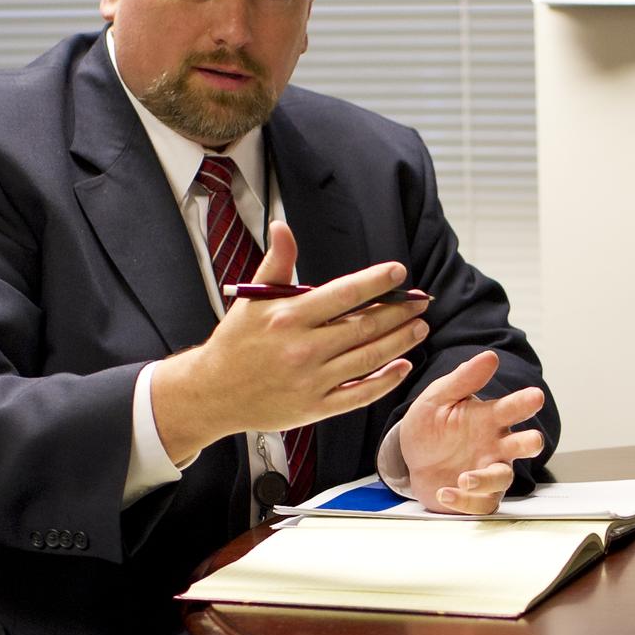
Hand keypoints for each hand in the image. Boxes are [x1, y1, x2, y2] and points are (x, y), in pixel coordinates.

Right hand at [151, 221, 429, 463]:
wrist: (213, 393)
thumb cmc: (235, 343)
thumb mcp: (251, 299)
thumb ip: (276, 264)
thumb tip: (282, 227)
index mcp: (288, 317)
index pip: (343, 294)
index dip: (376, 282)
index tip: (399, 272)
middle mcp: (302, 349)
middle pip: (364, 326)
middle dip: (399, 312)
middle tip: (420, 301)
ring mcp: (311, 381)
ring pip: (368, 359)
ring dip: (400, 341)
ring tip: (419, 327)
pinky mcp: (314, 408)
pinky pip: (359, 394)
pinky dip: (386, 381)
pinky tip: (403, 366)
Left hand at [399, 350, 544, 513]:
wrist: (408, 457)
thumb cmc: (430, 425)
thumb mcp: (437, 399)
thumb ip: (462, 380)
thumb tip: (489, 356)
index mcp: (489, 418)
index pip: (512, 408)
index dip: (525, 402)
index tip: (534, 396)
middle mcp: (496, 445)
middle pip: (524, 446)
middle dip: (529, 443)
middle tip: (530, 441)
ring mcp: (488, 471)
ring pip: (502, 479)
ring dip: (485, 479)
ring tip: (464, 477)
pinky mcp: (477, 496)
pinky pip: (480, 503)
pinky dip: (463, 500)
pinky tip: (444, 492)